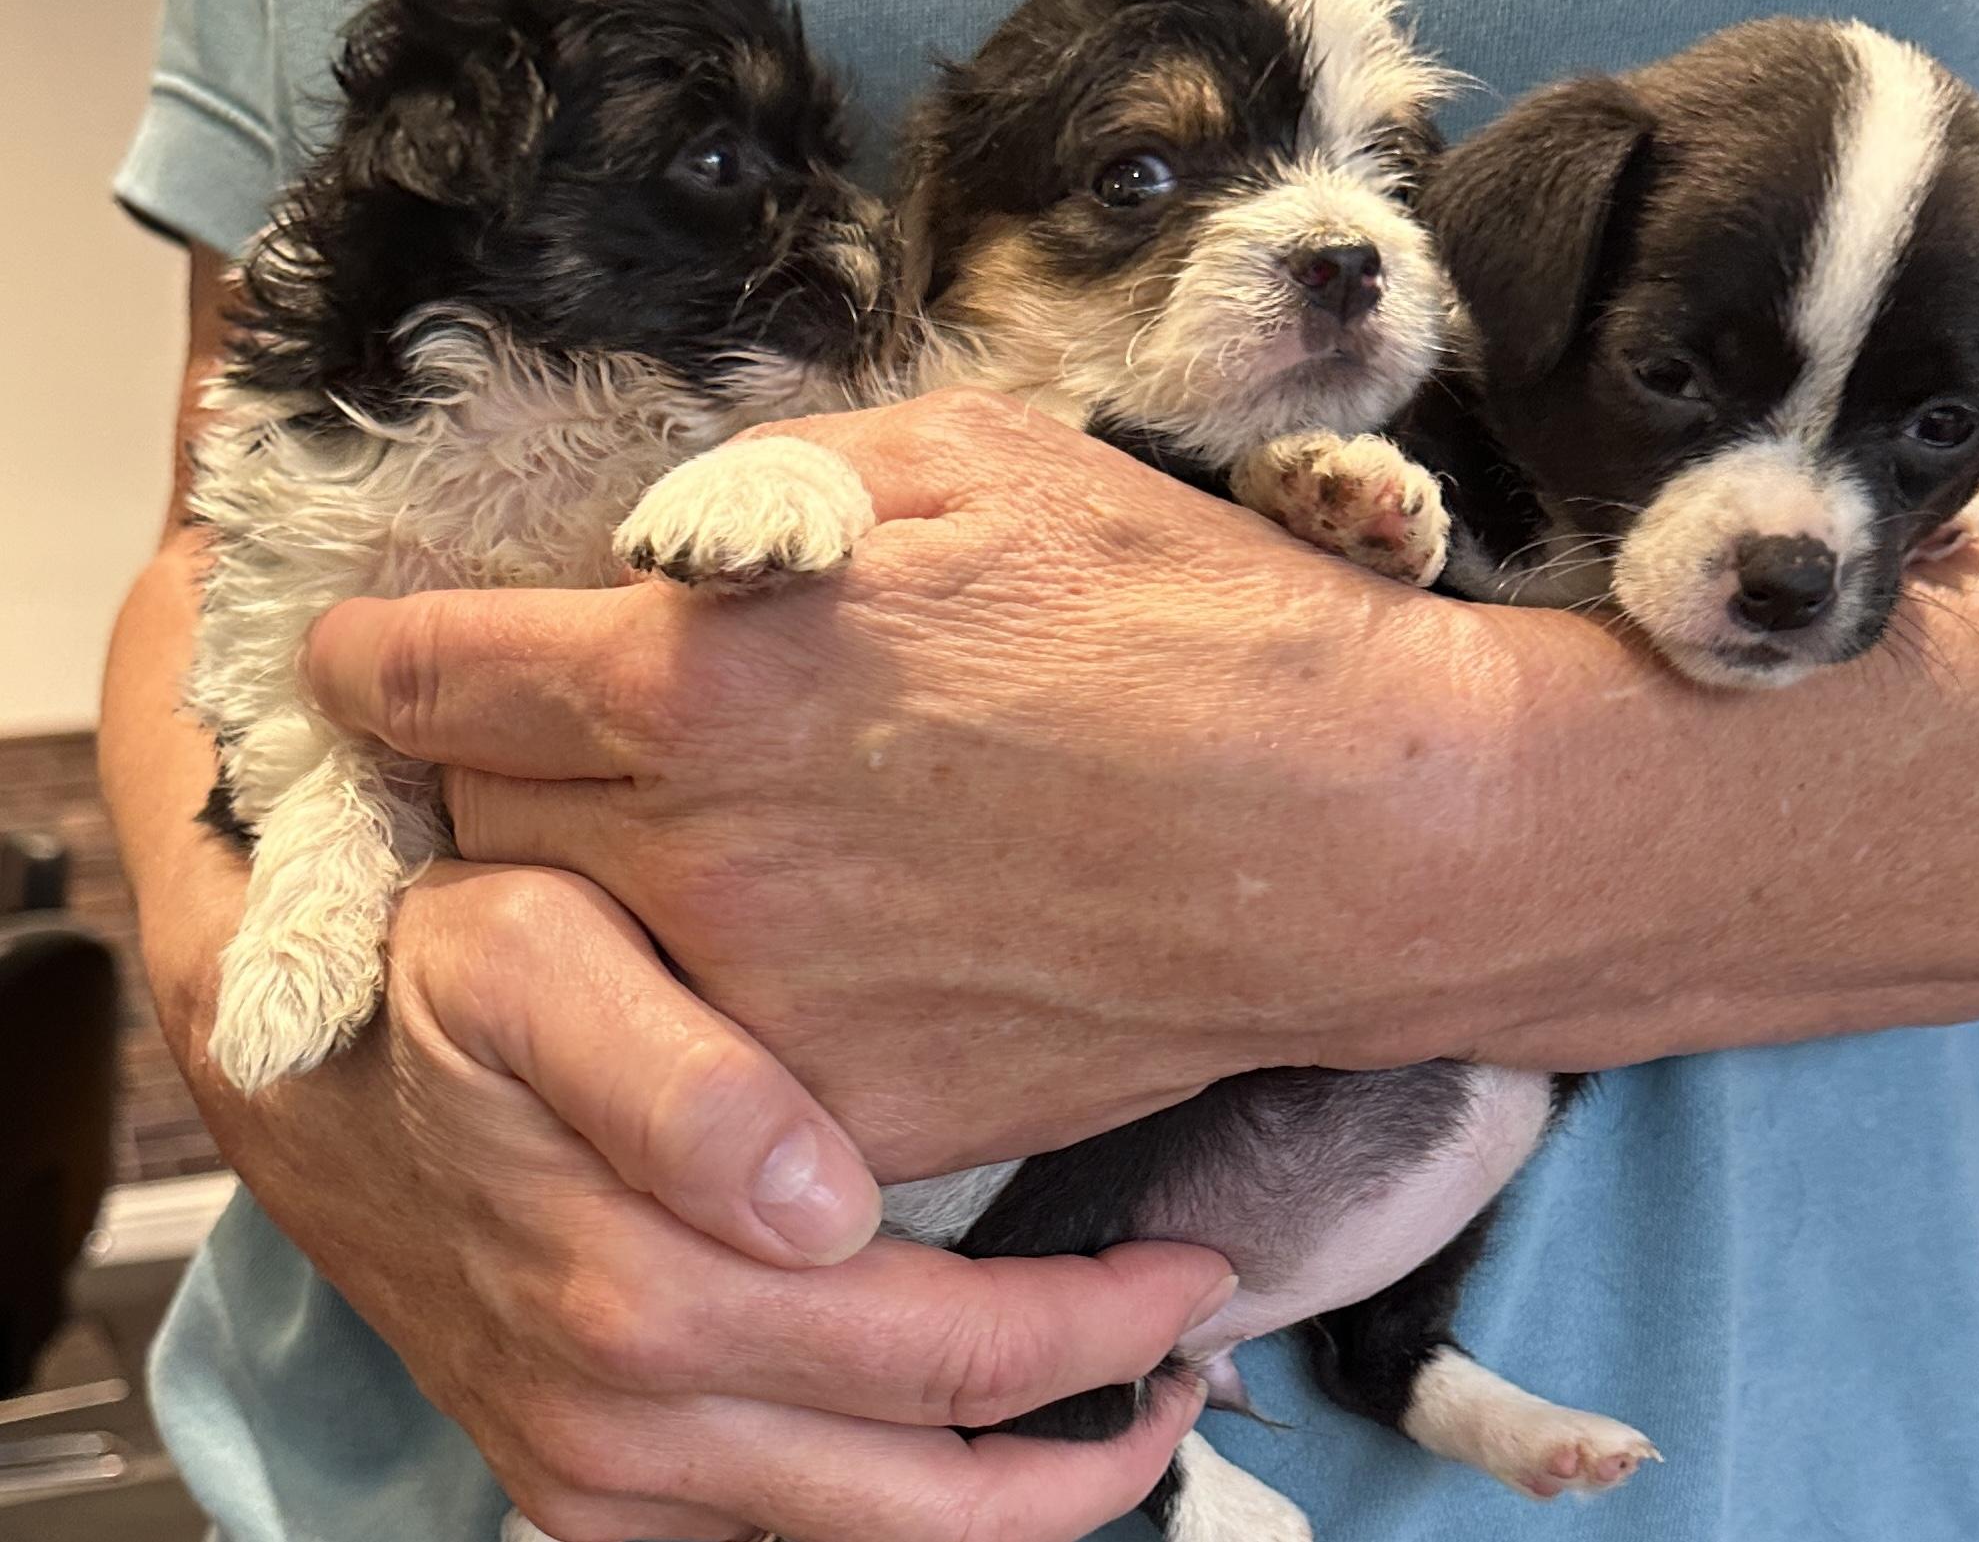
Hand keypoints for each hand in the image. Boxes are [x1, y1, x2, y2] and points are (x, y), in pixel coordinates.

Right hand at [204, 862, 1229, 1541]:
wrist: (306, 1064)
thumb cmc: (442, 982)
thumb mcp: (533, 963)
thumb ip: (676, 1078)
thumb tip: (823, 1202)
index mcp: (641, 1295)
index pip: (942, 1357)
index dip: (1097, 1330)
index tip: (1198, 1265)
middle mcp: (623, 1422)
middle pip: (928, 1489)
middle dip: (1092, 1438)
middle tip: (1200, 1356)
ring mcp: (597, 1478)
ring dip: (1013, 1503)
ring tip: (1126, 1416)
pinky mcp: (579, 1491)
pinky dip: (896, 1515)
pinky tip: (960, 1445)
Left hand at [302, 391, 1465, 1178]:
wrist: (1353, 834)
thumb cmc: (1179, 620)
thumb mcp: (976, 464)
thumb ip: (777, 484)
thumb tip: (672, 534)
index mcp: (706, 674)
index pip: (426, 677)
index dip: (372, 662)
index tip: (366, 663)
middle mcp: (700, 854)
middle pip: (473, 828)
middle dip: (491, 778)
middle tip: (565, 746)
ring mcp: (769, 1006)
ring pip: (569, 965)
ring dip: (590, 897)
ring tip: (695, 846)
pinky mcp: (849, 1115)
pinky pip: (708, 1064)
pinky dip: (716, 1004)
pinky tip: (823, 941)